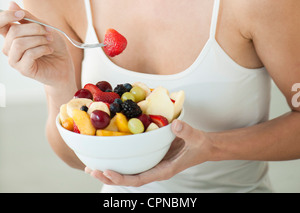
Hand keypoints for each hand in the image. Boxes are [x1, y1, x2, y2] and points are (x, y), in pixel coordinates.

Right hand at [1, 2, 74, 87]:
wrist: (64, 64)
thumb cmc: (53, 45)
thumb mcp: (42, 26)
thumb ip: (27, 17)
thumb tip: (11, 4)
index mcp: (12, 36)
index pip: (0, 24)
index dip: (6, 16)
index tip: (21, 14)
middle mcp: (10, 48)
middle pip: (13, 32)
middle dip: (34, 28)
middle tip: (48, 32)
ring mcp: (15, 60)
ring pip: (19, 43)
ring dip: (39, 39)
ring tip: (49, 41)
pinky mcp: (23, 70)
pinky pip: (29, 54)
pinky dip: (43, 49)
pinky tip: (49, 50)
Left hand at [85, 119, 211, 186]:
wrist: (203, 146)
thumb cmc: (199, 144)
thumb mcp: (195, 138)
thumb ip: (185, 131)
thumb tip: (175, 125)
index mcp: (163, 170)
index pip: (139, 179)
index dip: (122, 178)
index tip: (107, 171)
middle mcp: (154, 170)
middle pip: (128, 179)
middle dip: (109, 176)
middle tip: (91, 169)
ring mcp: (151, 164)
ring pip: (128, 172)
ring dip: (110, 171)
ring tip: (91, 167)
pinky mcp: (150, 157)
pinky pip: (132, 162)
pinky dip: (118, 160)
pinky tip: (107, 155)